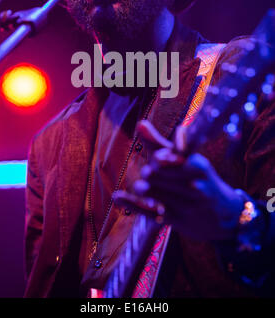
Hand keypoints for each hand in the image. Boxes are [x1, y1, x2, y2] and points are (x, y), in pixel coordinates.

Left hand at [116, 120, 243, 240]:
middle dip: (151, 172)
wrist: (227, 216)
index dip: (163, 159)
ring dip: (143, 188)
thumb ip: (160, 143)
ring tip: (143, 187)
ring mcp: (186, 206)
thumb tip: (140, 123)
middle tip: (152, 173)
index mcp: (198, 166)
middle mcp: (194, 186)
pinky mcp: (176, 221)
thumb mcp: (187, 159)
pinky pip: (149, 212)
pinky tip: (118, 197)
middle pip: (157, 174)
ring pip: (152, 192)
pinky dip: (132, 203)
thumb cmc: (201, 179)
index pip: (175, 161)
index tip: (158, 158)